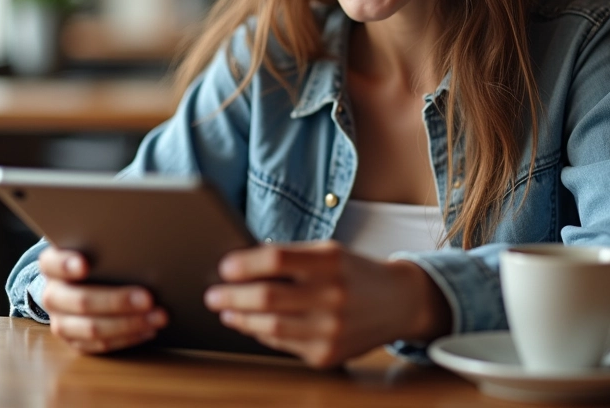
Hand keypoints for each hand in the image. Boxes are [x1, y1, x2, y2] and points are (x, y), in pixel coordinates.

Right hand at [38, 246, 167, 353]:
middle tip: (149, 298)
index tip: (85, 264)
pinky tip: (149, 329)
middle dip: (117, 301)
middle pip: (81, 301)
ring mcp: (61, 321)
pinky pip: (100, 345)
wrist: (78, 281)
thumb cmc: (95, 255)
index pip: (52, 263)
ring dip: (129, 324)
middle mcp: (52, 295)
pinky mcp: (74, 341)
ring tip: (158, 316)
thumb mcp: (94, 244)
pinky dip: (128, 338)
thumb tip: (138, 244)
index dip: (66, 265)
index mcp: (51, 266)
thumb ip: (105, 244)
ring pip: (92, 329)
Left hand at [203, 240, 450, 367]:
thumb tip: (241, 265)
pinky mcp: (327, 356)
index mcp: (330, 261)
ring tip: (226, 310)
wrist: (397, 302)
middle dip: (232, 296)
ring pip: (270, 326)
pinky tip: (250, 323)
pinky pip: (282, 344)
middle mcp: (332, 296)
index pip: (277, 258)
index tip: (223, 266)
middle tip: (212, 294)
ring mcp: (330, 330)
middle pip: (268, 297)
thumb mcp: (328, 252)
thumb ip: (291, 257)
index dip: (245, 263)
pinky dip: (261, 333)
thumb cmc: (354, 271)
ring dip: (240, 318)